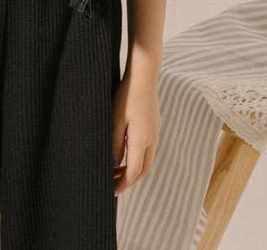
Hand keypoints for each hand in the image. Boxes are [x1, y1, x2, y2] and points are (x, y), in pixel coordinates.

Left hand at [111, 69, 160, 194]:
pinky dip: (138, 157)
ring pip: (147, 159)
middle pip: (143, 170)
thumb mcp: (115, 121)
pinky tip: (126, 151)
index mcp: (141, 141)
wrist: (144, 76)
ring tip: (117, 169)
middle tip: (113, 182)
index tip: (111, 190)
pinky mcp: (154, 125)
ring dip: (134, 168)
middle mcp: (152, 140)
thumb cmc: (126, 96)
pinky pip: (148, 148)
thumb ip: (115, 145)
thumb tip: (115, 164)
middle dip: (129, 180)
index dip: (123, 184)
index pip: (134, 172)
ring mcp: (155, 132)